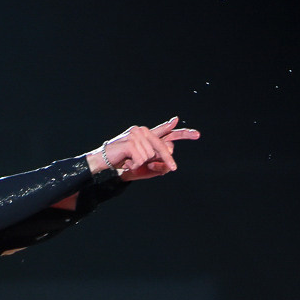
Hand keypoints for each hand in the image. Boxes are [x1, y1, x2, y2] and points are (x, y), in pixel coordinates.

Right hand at [85, 118, 199, 178]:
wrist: (105, 162)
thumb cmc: (126, 164)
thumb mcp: (146, 166)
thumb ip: (160, 164)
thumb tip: (169, 159)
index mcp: (148, 136)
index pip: (166, 132)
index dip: (181, 132)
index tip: (195, 132)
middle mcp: (143, 131)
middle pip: (163, 147)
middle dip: (167, 159)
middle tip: (173, 167)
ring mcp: (136, 134)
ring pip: (150, 156)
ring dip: (141, 164)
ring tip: (130, 162)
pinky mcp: (130, 141)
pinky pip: (141, 159)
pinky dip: (135, 165)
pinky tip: (127, 162)